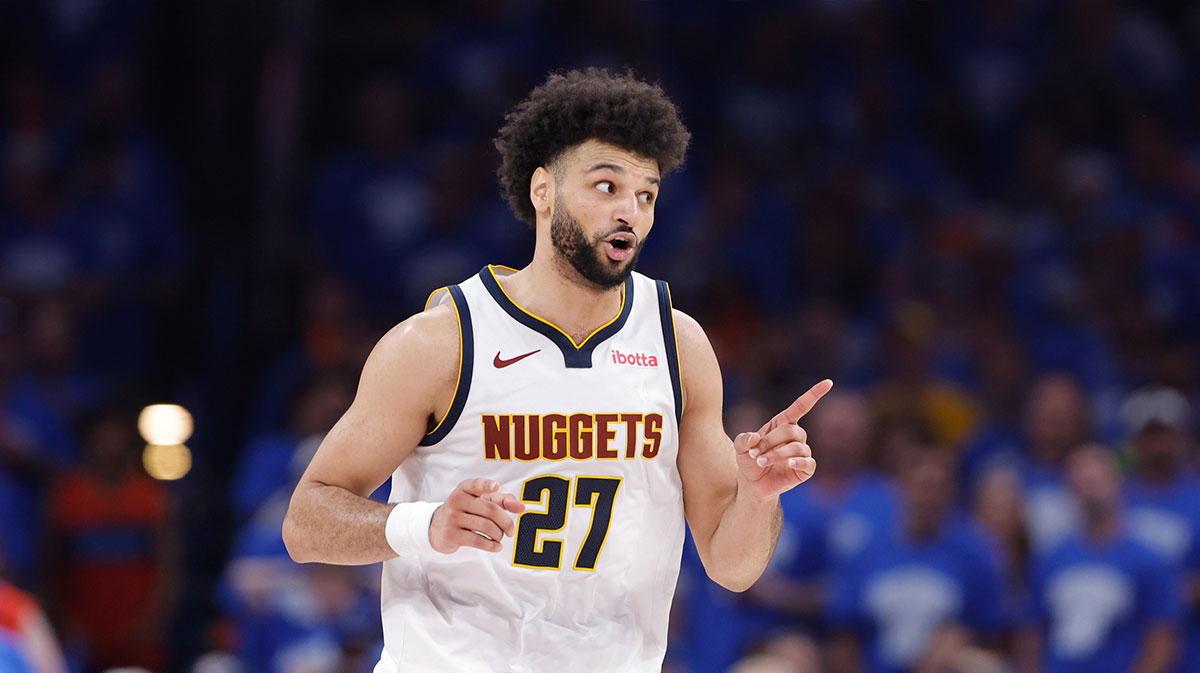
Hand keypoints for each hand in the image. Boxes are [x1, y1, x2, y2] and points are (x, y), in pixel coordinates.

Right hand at [430, 478, 525, 553]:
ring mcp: (453, 518)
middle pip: (491, 510)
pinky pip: (478, 540)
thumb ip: (502, 500)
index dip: (486, 485)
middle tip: (511, 531)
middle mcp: (457, 500)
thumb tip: (521, 507)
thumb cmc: (466, 511)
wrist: (437, 527)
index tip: (496, 486)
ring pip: (486, 527)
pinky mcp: (452, 534)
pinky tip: (496, 546)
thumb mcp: (481, 501)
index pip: (476, 484)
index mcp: (465, 488)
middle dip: (506, 522)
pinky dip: (491, 545)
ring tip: (500, 537)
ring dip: (499, 535)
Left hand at [734, 379, 832, 500]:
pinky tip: (787, 465)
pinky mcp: (805, 469)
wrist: (752, 484)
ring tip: (760, 462)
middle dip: (770, 441)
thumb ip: (743, 439)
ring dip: (776, 454)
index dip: (814, 394)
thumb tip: (756, 437)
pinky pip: (808, 463)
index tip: (828, 382)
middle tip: (754, 453)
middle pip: (792, 431)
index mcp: (782, 424)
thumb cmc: (749, 461)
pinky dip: (797, 462)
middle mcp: (796, 436)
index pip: (801, 406)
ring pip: (797, 447)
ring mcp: (802, 452)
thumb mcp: (740, 448)